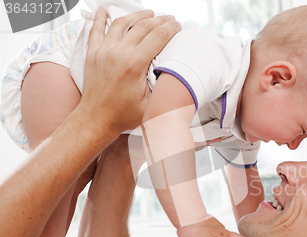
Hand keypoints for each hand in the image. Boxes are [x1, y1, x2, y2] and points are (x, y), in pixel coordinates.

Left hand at [80, 7, 180, 133]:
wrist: (96, 120)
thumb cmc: (123, 115)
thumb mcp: (151, 105)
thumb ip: (164, 88)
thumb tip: (177, 75)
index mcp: (134, 64)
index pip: (157, 37)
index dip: (170, 28)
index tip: (178, 25)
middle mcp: (118, 54)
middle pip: (142, 27)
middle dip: (159, 20)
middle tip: (169, 18)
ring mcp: (103, 52)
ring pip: (122, 24)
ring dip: (137, 16)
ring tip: (148, 13)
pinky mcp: (93, 54)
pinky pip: (96, 30)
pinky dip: (100, 18)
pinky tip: (104, 11)